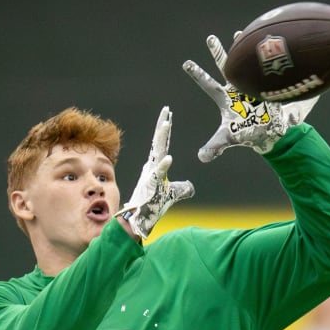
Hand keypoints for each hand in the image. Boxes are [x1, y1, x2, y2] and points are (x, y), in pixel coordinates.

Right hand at [116, 106, 194, 238]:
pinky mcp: (151, 186)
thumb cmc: (152, 206)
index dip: (165, 130)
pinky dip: (163, 166)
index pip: (162, 144)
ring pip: (157, 153)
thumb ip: (181, 189)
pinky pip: (158, 175)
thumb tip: (191, 187)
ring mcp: (150, 176)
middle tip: (166, 110)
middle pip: (158, 142)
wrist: (138, 220)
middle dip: (162, 126)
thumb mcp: (171, 195)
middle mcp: (151, 168)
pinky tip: (169, 158)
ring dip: (161, 138)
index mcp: (155, 167)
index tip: (168, 115)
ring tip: (166, 123)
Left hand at [182, 33, 319, 162]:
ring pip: (243, 63)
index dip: (197, 74)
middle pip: (224, 67)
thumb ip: (214, 147)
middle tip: (210, 38)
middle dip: (218, 53)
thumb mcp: (228, 139)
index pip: (207, 84)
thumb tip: (201, 158)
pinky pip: (261, 69)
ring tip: (237, 33)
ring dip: (241, 49)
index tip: (186, 63)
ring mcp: (250, 85)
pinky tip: (264, 43)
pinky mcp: (264, 86)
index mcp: (224, 98)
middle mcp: (235, 88)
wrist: (269, 132)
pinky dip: (261, 58)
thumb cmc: (247, 133)